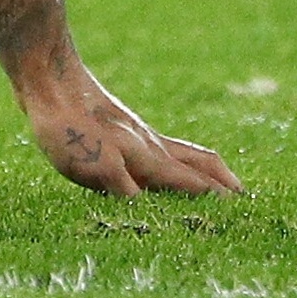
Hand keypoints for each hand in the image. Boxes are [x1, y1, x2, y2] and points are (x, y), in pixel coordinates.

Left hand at [21, 62, 242, 198]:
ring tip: (224, 183)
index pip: (193, 183)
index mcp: (148, 156)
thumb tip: (148, 211)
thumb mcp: (91, 162)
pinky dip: (185, 160)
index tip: (242, 221)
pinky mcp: (123, 127)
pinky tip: (172, 163)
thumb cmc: (66, 124)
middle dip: (224, 183)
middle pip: (200, 162)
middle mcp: (151, 144)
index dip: (216, 201)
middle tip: (247, 202)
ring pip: (185, 152)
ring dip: (209, 169)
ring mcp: (139, 133)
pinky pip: (167, 146)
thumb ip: (122, 186)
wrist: (49, 76)